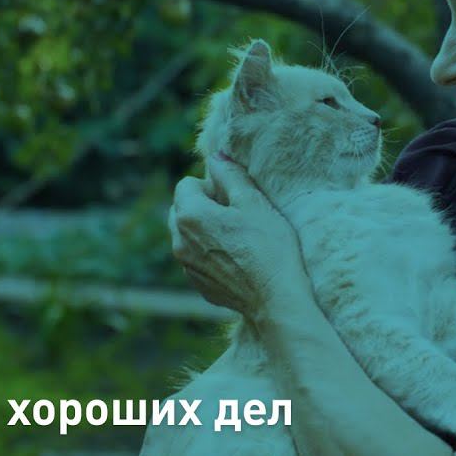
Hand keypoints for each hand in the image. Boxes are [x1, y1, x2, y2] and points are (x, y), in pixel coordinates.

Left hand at [168, 155, 309, 320]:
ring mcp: (186, 266)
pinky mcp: (198, 284)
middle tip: (236, 216)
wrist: (276, 299)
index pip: (187, 184)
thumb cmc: (269, 248)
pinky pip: (196, 258)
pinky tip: (237, 259)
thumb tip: (215, 156)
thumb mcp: (254, 202)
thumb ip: (230, 174)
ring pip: (187, 235)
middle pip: (181, 209)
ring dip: (205, 230)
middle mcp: (179, 242)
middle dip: (203, 206)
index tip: (235, 198)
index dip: (212, 185)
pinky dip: (209, 253)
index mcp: (190, 216)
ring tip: (237, 239)